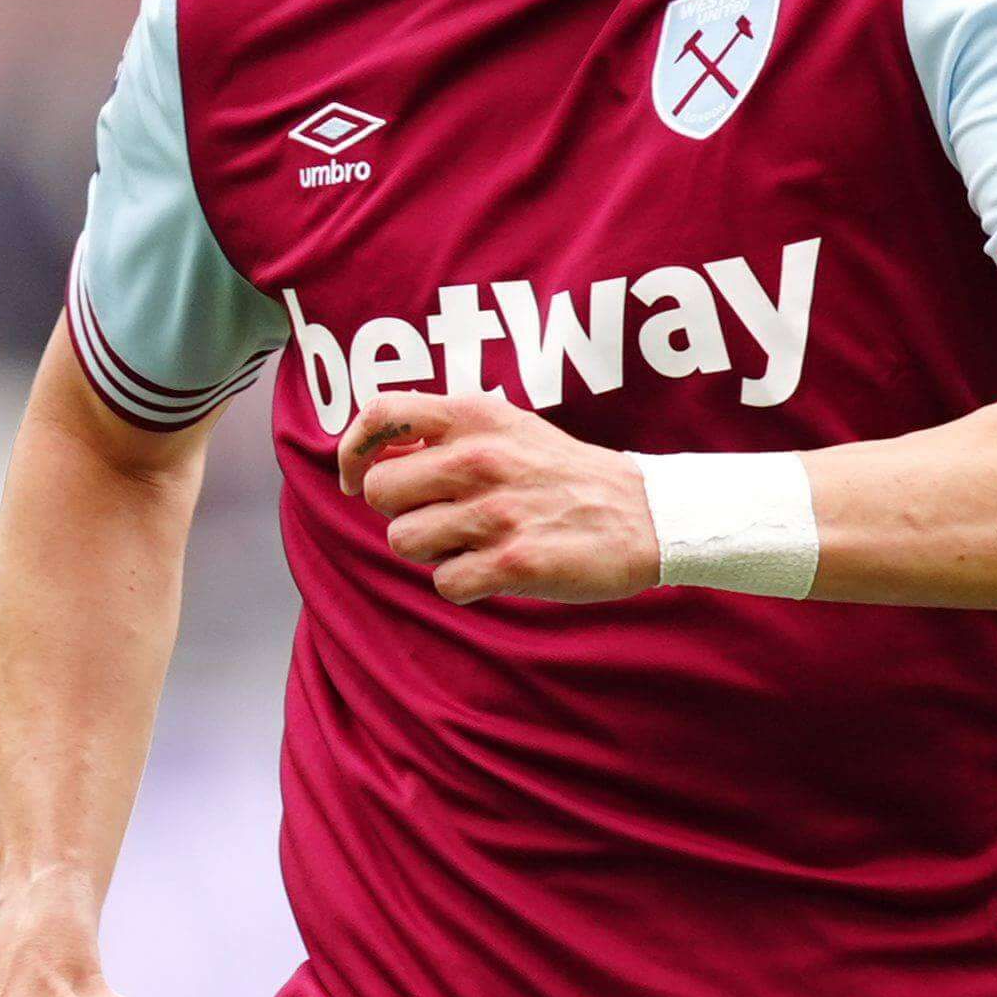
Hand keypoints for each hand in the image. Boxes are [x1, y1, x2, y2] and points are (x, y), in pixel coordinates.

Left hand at [334, 387, 659, 605]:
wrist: (644, 514)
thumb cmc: (563, 473)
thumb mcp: (508, 427)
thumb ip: (445, 432)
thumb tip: (374, 455)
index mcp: (476, 417)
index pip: (382, 413)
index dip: (352, 449)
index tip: (354, 476)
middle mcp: (480, 459)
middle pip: (379, 490)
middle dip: (399, 510)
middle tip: (438, 515)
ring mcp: (496, 512)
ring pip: (404, 541)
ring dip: (431, 550)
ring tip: (473, 541)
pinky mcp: (513, 563)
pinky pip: (444, 583)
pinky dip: (463, 583)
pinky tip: (494, 568)